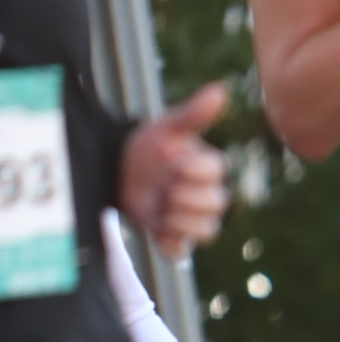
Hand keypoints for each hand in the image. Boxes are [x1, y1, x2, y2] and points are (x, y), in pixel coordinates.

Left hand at [118, 85, 228, 256]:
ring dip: (176, 218)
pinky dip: (166, 241)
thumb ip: (195, 113)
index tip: (172, 161)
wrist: (118, 169)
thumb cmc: (148, 146)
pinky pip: (181, 251)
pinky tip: (155, 224)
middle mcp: (208, 197)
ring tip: (159, 204)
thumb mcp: (168, 127)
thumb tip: (220, 90)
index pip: (216, 174)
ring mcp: (192, 220)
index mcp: (209, 170)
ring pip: (204, 231)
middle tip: (163, 184)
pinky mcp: (175, 239)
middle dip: (182, 195)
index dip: (190, 169)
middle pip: (214, 206)